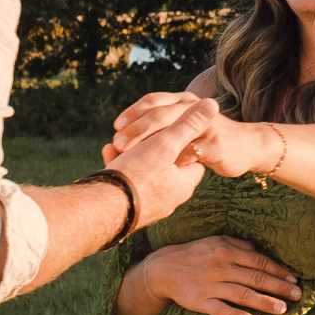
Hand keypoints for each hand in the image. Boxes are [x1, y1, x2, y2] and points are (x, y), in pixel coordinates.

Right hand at [104, 97, 215, 224]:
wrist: (103, 210)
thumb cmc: (138, 176)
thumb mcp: (166, 144)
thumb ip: (188, 124)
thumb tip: (212, 104)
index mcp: (184, 183)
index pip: (191, 155)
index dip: (179, 138)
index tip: (165, 129)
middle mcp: (169, 198)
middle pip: (164, 162)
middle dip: (148, 145)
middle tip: (136, 135)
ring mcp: (148, 205)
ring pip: (142, 171)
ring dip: (130, 153)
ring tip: (117, 142)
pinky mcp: (128, 207)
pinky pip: (127, 182)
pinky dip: (118, 166)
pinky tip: (108, 152)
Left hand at [110, 94, 270, 179]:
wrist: (248, 145)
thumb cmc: (208, 139)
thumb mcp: (182, 130)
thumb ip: (160, 129)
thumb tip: (125, 140)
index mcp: (183, 101)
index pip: (153, 101)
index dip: (133, 113)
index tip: (115, 128)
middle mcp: (194, 107)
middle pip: (160, 113)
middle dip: (137, 128)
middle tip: (118, 143)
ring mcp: (205, 124)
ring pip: (174, 130)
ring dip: (151, 142)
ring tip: (132, 155)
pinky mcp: (215, 143)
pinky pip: (191, 150)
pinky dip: (173, 159)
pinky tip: (159, 170)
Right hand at [120, 235, 300, 314]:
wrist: (162, 268)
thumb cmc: (195, 253)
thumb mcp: (216, 241)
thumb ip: (240, 245)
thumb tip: (261, 251)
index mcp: (228, 251)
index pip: (260, 262)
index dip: (279, 271)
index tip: (294, 280)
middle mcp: (221, 267)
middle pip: (256, 278)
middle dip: (279, 287)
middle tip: (297, 296)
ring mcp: (210, 285)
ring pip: (242, 294)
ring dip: (264, 302)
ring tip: (282, 310)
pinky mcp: (200, 301)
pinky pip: (219, 309)